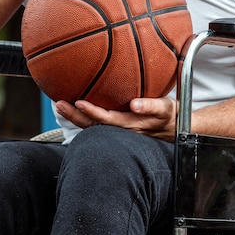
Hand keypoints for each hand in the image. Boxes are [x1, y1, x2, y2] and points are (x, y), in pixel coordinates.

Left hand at [55, 97, 177, 141]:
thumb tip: (134, 104)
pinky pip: (97, 125)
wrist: (175, 129)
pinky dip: (83, 118)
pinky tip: (73, 111)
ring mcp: (118, 131)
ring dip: (75, 117)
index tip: (79, 103)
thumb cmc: (169, 115)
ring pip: (93, 127)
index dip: (92, 112)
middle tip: (59, 104)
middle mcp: (121, 130)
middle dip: (75, 116)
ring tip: (60, 105)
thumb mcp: (165, 108)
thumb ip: (150, 106)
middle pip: (94, 125)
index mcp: (131, 124)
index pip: (107, 119)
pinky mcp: (118, 129)